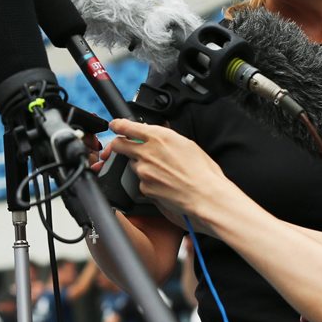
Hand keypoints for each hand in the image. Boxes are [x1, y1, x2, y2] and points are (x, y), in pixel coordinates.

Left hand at [108, 118, 229, 231]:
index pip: (127, 126)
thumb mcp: (186, 144)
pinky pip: (140, 182)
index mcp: (159, 136)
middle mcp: (147, 152)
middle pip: (119, 145)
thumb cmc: (203, 171)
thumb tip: (156, 134)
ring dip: (140, 165)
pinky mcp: (144, 187)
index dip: (118, 125)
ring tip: (162, 172)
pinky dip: (148, 182)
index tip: (115, 125)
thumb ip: (166, 137)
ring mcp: (143, 170)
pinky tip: (164, 184)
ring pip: (132, 164)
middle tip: (122, 147)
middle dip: (118, 145)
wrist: (206, 196)